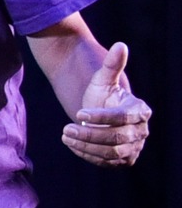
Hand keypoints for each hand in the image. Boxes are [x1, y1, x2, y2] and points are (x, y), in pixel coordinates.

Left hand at [62, 42, 150, 166]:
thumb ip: (112, 65)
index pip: (123, 117)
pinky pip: (107, 162)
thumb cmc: (101, 94)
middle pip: (117, 138)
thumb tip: (121, 45)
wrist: (100, 113)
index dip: (101, 117)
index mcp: (140, 110)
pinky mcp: (124, 160)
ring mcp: (134, 147)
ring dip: (87, 146)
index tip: (78, 112)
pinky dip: (88, 155)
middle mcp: (141, 131)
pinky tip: (72, 144)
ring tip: (65, 135)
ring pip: (112, 153)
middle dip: (90, 134)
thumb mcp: (103, 79)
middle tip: (65, 128)